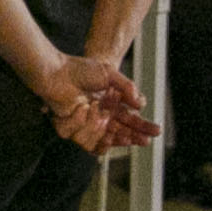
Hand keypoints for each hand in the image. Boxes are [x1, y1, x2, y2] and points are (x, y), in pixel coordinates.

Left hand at [36, 56, 158, 153]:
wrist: (56, 73)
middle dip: (133, 137)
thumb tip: (141, 104)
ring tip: (121, 132)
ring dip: (114, 136)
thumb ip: (127, 87)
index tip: (155, 131)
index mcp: (109, 105)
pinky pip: (83, 138)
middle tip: (144, 140)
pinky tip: (85, 113)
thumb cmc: (80, 70)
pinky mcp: (71, 130)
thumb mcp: (109, 73)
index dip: (142, 126)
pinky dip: (86, 127)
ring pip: (104, 139)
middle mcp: (99, 116)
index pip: (129, 119)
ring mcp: (85, 124)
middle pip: (120, 133)